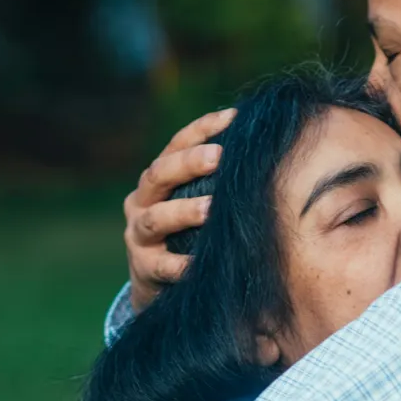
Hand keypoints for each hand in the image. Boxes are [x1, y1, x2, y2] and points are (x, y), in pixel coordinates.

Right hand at [121, 108, 234, 312]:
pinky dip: (180, 264)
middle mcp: (141, 201)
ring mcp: (139, 235)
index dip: (202, 129)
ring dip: (184, 211)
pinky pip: (162, 265)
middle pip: (159, 174)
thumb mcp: (192, 201)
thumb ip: (215, 179)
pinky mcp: (143, 268)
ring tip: (211, 208)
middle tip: (220, 156)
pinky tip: (200, 262)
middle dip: (189, 164)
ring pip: (157, 218)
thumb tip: (261, 144)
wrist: (154, 282)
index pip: (176, 145)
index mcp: (156, 179)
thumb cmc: (185, 232)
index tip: (233, 117)